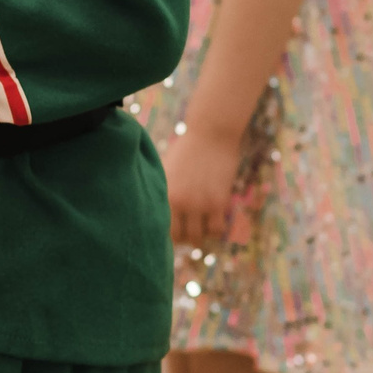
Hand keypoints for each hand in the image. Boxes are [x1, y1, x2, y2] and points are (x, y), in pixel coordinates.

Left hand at [161, 123, 241, 249]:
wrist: (210, 134)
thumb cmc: (185, 150)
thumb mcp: (165, 169)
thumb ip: (161, 191)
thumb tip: (154, 211)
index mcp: (162, 193)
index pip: (159, 228)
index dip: (164, 235)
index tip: (168, 234)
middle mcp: (179, 202)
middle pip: (179, 238)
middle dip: (182, 239)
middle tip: (186, 232)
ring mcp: (199, 204)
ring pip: (198, 238)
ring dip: (199, 236)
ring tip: (199, 227)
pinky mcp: (218, 202)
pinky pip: (216, 230)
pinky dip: (214, 230)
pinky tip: (213, 220)